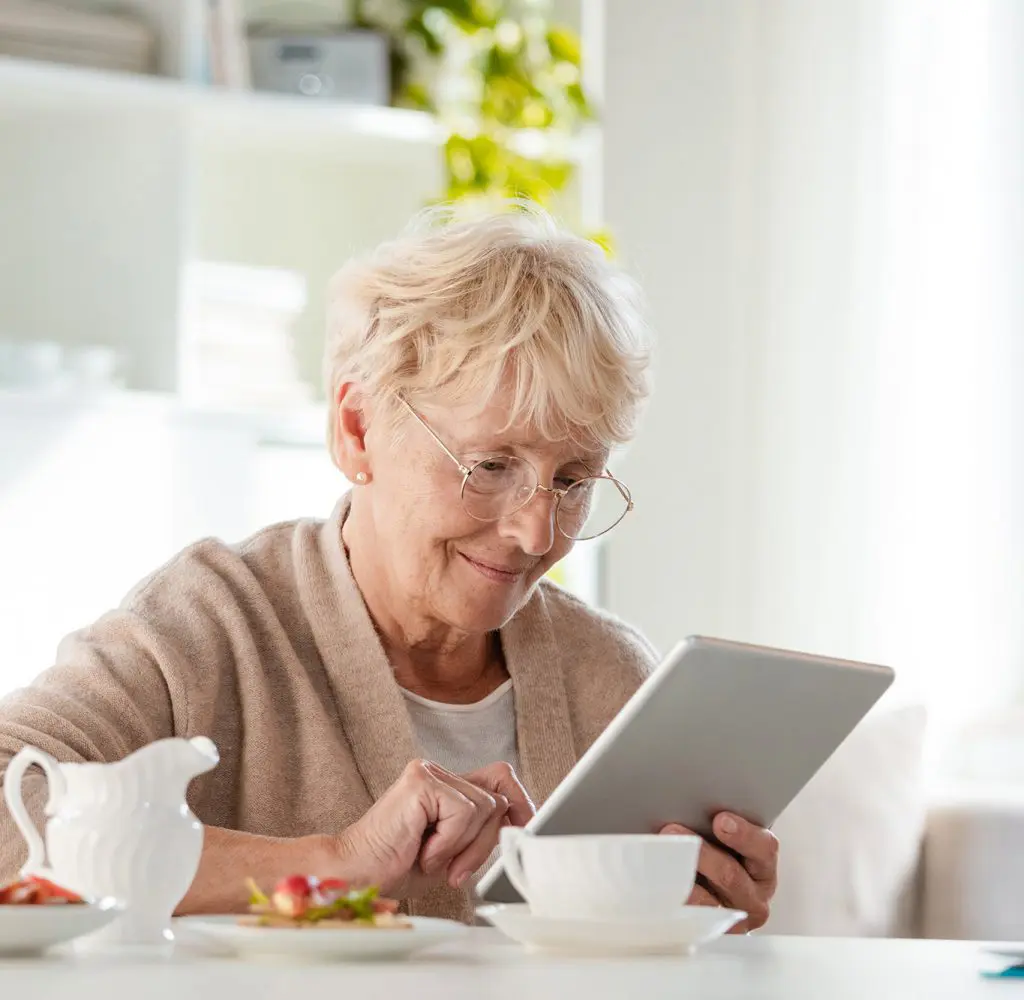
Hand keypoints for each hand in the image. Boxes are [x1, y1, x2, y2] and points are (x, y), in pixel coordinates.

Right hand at [336, 759, 534, 898]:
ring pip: (484, 808)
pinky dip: (449, 842)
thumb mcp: (453, 851)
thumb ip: (481, 831)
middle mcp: (438, 771)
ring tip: (430, 856)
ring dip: (463, 846)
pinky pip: (463, 813)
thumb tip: (520, 822)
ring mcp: (428, 771)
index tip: (525, 829)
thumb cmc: (397, 866)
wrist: (355, 873)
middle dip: (484, 842)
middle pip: (496, 798)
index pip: (500, 777)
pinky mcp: (421, 780)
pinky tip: (422, 849)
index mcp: (446, 785)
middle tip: (454, 868)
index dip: (520, 802)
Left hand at [660, 814, 778, 932]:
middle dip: (701, 852)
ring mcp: (732, 919)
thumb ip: (720, 826)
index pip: (764, 849)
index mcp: (763, 867)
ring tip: (659, 860)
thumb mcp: (728, 842)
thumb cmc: (720, 857)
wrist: (714, 898)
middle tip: (672, 831)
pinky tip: (655, 887)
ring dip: (680, 878)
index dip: (744, 834)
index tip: (720, 820)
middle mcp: (754, 897)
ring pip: (706, 900)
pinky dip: (671, 901)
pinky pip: (688, 920)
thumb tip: (689, 803)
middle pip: (730, 874)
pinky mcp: (708, 934)